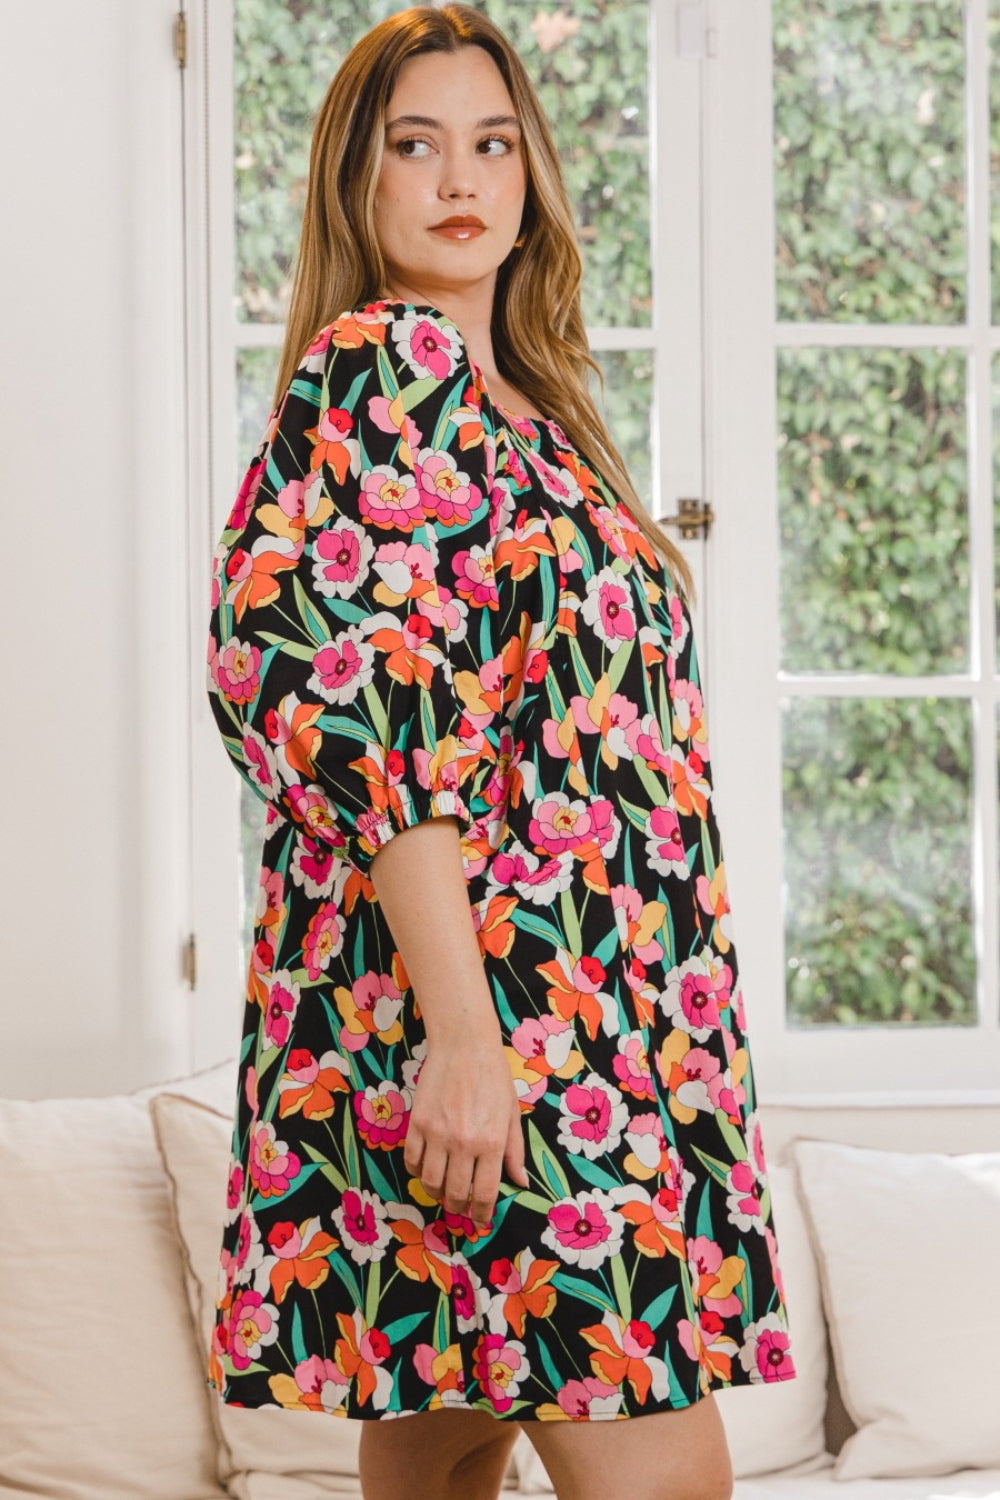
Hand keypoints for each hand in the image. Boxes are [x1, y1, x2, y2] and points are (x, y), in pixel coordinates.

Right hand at [402, 1039, 529, 1228]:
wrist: (464, 1045)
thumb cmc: (493, 1076)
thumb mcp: (511, 1113)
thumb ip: (514, 1151)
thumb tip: (519, 1183)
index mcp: (491, 1142)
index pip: (485, 1193)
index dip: (482, 1213)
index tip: (481, 1218)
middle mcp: (464, 1142)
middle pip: (455, 1193)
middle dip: (458, 1208)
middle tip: (461, 1208)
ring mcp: (437, 1133)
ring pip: (430, 1181)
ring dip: (437, 1193)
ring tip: (443, 1190)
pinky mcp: (418, 1123)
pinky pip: (412, 1160)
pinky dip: (417, 1172)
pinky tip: (426, 1169)